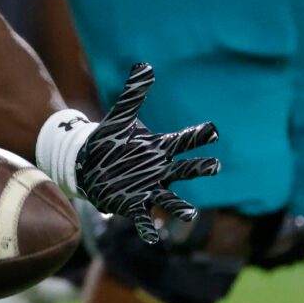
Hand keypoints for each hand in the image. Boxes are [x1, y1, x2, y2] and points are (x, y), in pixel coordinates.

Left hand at [74, 64, 221, 246]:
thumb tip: (143, 66)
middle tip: (215, 166)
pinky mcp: (132, 204)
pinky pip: (143, 218)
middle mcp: (159, 170)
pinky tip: (152, 236)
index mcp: (159, 149)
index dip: (198, 136)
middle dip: (199, 168)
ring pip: (169, 199)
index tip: (214, 130)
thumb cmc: (109, 141)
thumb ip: (133, 95)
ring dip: (180, 207)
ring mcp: (148, 189)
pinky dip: (148, 228)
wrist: (88, 164)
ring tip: (188, 214)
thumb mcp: (119, 118)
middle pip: (184, 170)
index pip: (184, 141)